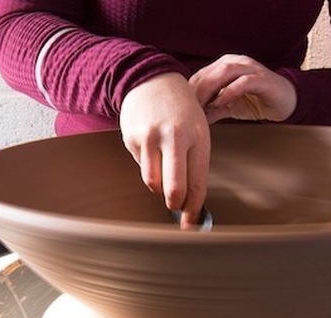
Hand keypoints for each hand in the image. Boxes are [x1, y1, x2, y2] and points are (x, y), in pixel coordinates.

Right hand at [119, 73, 210, 227]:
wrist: (152, 80)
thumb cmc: (181, 111)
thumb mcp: (197, 132)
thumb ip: (194, 164)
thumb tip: (190, 202)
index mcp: (198, 137)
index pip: (197, 184)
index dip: (193, 210)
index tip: (190, 225)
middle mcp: (175, 137)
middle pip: (173, 189)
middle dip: (175, 205)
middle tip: (176, 207)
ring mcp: (151, 137)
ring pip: (152, 183)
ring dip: (159, 186)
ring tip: (164, 171)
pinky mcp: (132, 138)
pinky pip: (140, 167)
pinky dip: (148, 166)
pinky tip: (152, 149)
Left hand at [189, 54, 296, 123]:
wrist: (285, 102)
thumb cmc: (256, 101)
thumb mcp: (229, 106)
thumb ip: (212, 109)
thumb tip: (194, 119)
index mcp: (225, 66)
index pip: (200, 75)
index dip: (189, 92)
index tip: (181, 109)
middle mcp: (236, 62)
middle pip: (208, 72)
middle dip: (196, 91)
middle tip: (187, 109)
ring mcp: (250, 68)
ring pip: (223, 72)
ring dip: (209, 89)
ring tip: (201, 105)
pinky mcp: (262, 79)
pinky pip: (242, 82)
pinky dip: (229, 92)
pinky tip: (220, 104)